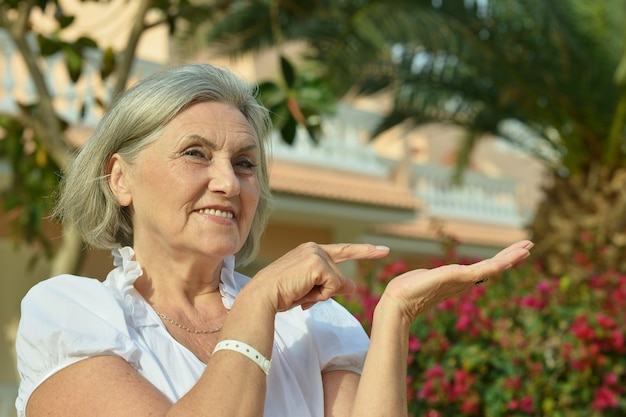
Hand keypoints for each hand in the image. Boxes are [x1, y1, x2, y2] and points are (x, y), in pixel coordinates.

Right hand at [252, 242, 389, 311]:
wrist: (263, 296)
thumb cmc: (282, 294)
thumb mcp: (310, 289)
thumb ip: (331, 285)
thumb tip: (353, 286)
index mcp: (311, 252)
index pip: (343, 251)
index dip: (364, 251)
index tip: (383, 250)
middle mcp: (314, 248)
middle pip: (338, 277)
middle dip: (325, 293)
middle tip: (300, 293)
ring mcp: (316, 254)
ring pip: (336, 283)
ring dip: (321, 295)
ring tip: (299, 293)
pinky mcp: (317, 264)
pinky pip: (333, 286)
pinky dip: (321, 296)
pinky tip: (303, 292)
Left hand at [380, 240, 532, 323]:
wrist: (398, 302)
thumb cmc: (406, 291)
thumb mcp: (426, 278)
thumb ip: (434, 277)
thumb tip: (433, 277)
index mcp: (458, 280)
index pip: (483, 268)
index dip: (499, 260)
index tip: (513, 252)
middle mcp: (464, 282)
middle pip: (493, 267)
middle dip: (511, 256)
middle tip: (530, 245)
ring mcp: (463, 281)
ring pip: (492, 267)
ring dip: (511, 256)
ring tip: (528, 247)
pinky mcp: (459, 278)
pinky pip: (483, 270)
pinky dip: (498, 264)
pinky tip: (510, 258)